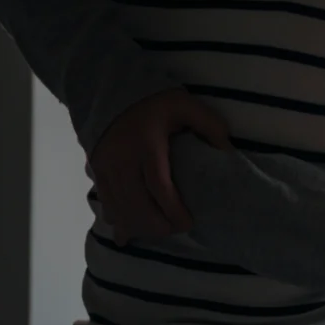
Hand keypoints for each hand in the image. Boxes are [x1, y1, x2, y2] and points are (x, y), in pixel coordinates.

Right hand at [88, 89, 231, 242]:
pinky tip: (128, 232)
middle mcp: (121, 160)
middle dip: (157, 225)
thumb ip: (208, 124)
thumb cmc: (154, 102)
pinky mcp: (95, 172)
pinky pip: (106, 205)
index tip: (188, 223)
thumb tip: (228, 151)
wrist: (110, 93)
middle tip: (176, 229)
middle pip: (137, 205)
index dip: (173, 211)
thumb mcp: (185, 105)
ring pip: (119, 210)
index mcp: (146, 145)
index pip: (159, 187)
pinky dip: (118, 221)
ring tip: (158, 231)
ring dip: (139, 227)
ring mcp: (105, 168)